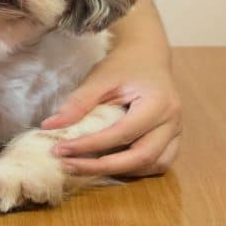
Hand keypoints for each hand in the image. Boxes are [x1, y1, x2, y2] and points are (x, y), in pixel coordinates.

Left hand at [41, 44, 180, 176]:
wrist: (146, 55)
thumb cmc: (123, 65)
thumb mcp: (99, 78)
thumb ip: (78, 102)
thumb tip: (49, 126)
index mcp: (158, 102)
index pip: (122, 133)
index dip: (90, 145)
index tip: (60, 150)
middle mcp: (172, 121)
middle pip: (141, 157)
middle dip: (102, 167)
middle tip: (69, 166)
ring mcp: (176, 132)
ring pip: (152, 165)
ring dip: (119, 171)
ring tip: (84, 166)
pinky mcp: (172, 139)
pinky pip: (157, 163)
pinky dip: (133, 168)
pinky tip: (108, 163)